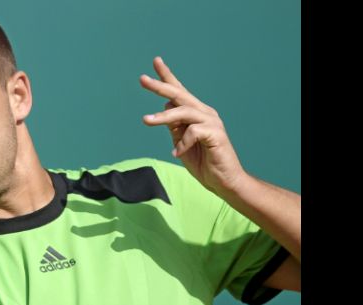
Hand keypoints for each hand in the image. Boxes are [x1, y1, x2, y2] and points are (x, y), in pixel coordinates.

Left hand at [140, 56, 247, 195]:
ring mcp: (212, 122)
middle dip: (161, 86)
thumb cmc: (203, 162)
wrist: (224, 182)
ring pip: (184, 112)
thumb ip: (174, 127)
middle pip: (180, 95)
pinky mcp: (216, 134)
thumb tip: (164, 109)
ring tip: (146, 120)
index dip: (167, 77)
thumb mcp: (181, 144)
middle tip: (142, 79)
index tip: (156, 61)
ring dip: (163, 116)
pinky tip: (176, 154)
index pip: (180, 92)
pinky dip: (182, 143)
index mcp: (196, 113)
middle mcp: (205, 113)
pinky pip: (194, 132)